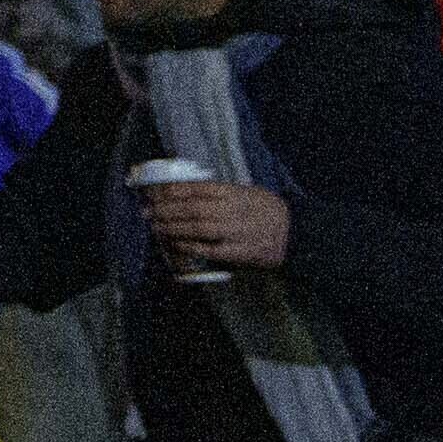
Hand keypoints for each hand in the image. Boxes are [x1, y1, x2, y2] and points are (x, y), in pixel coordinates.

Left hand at [141, 174, 292, 272]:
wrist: (295, 233)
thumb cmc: (266, 210)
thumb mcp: (247, 192)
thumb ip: (220, 192)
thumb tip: (184, 190)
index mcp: (235, 193)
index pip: (197, 189)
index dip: (172, 192)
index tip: (154, 194)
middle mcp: (234, 210)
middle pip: (192, 209)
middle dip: (165, 211)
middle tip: (147, 213)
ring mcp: (237, 232)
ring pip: (198, 228)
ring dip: (172, 228)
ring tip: (156, 227)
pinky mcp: (241, 252)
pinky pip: (210, 250)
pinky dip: (191, 246)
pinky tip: (176, 244)